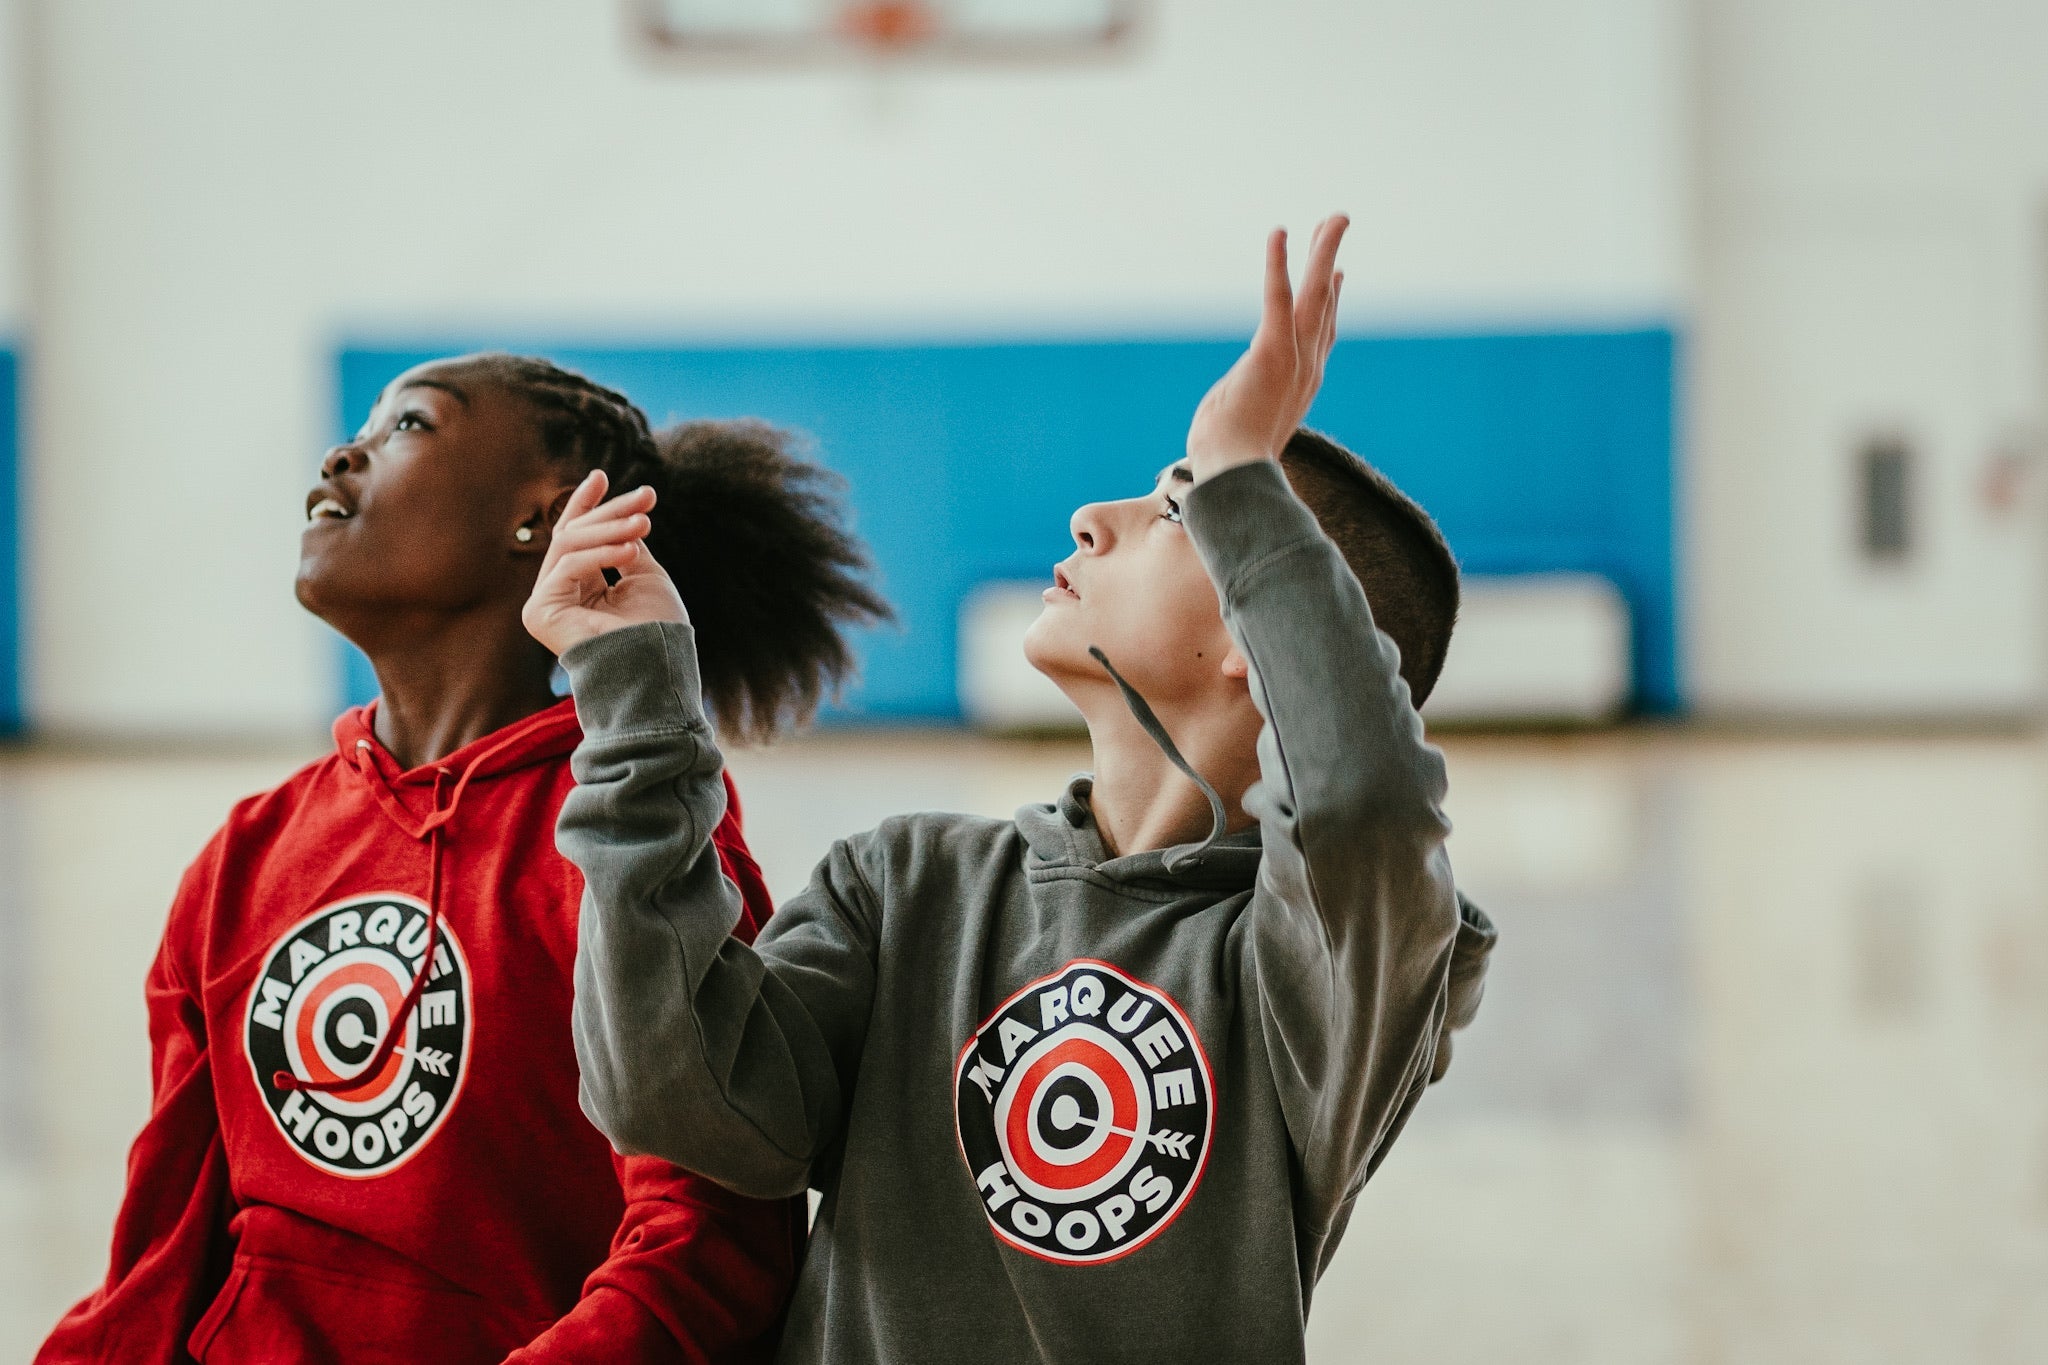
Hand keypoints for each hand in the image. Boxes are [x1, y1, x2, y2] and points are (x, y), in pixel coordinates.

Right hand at [522, 470, 687, 655]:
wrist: (658, 668)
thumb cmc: (658, 630)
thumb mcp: (644, 575)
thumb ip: (624, 543)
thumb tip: (618, 515)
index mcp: (581, 589)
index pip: (577, 539)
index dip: (587, 506)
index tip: (601, 475)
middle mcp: (558, 595)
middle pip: (574, 536)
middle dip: (609, 512)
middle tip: (646, 496)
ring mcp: (544, 604)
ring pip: (569, 545)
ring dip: (610, 528)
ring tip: (645, 523)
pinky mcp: (538, 613)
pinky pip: (567, 565)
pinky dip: (600, 553)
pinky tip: (630, 551)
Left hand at [1185, 214, 1347, 479]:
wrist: (1233, 477)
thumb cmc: (1229, 463)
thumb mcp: (1244, 426)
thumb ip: (1247, 406)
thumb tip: (1233, 409)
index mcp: (1303, 386)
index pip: (1323, 335)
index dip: (1332, 302)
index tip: (1337, 274)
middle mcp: (1308, 369)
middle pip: (1326, 306)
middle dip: (1330, 262)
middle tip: (1337, 227)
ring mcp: (1294, 360)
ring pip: (1314, 295)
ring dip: (1322, 252)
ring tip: (1332, 219)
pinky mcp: (1272, 352)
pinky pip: (1277, 298)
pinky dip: (1278, 263)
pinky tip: (1280, 232)